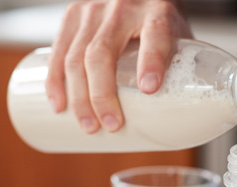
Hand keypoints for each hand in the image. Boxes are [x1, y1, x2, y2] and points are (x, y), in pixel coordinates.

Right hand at [45, 0, 191, 133]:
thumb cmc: (162, 23)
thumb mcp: (178, 37)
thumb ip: (178, 68)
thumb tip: (181, 119)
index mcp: (157, 11)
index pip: (155, 33)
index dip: (151, 61)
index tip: (149, 89)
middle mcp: (123, 7)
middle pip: (102, 53)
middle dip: (102, 95)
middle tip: (112, 125)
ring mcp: (93, 10)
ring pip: (76, 57)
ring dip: (79, 97)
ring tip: (89, 125)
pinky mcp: (73, 15)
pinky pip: (58, 51)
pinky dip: (55, 82)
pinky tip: (59, 105)